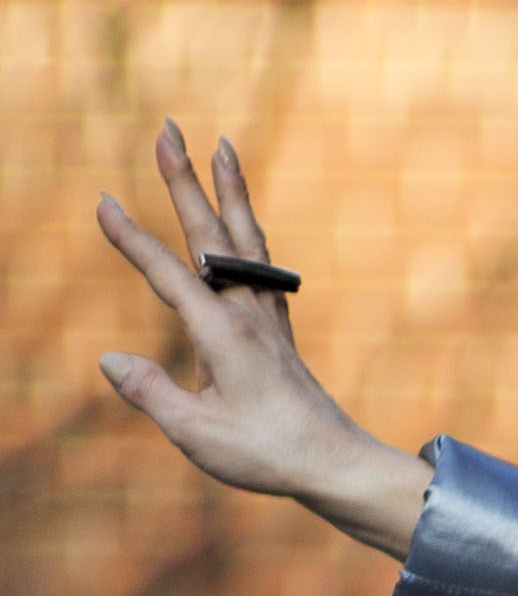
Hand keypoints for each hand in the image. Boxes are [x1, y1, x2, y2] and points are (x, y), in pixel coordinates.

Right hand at [95, 124, 430, 559]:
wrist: (335, 466)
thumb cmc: (268, 455)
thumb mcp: (197, 434)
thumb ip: (152, 393)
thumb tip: (109, 360)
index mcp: (221, 332)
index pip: (167, 273)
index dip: (131, 238)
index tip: (103, 201)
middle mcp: (247, 313)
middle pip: (210, 232)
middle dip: (185, 178)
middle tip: (168, 129)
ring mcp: (268, 318)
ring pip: (246, 238)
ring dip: (229, 189)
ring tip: (222, 147)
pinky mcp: (280, 331)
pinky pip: (262, 264)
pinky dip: (249, 231)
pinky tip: (245, 224)